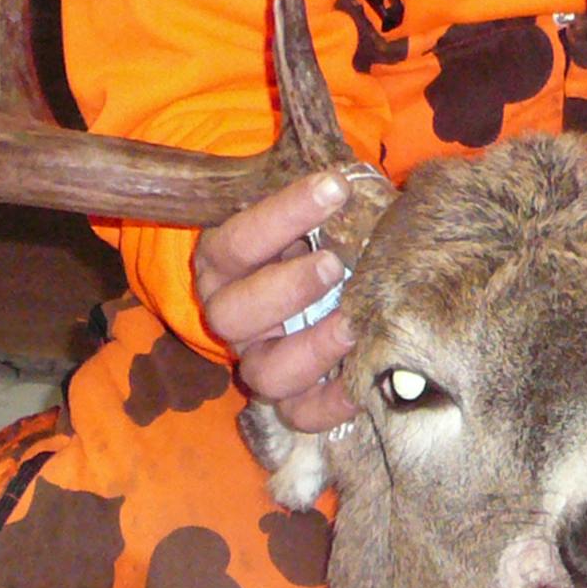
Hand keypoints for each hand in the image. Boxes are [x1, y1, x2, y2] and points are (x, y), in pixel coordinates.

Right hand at [196, 170, 359, 434]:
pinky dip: (331, 404)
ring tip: (353, 324)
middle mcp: (231, 315)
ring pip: (265, 372)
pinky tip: (363, 379)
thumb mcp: (308, 206)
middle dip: (286, 288)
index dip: (282, 214)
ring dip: (311, 350)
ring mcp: (258, 360)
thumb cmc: (316, 233)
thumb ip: (322, 189)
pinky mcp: (290, 399)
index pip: (236, 239)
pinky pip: (301, 415)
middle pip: (234, 313)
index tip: (335, 187)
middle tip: (334, 263)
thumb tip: (352, 171)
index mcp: (223, 261)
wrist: (320, 280)